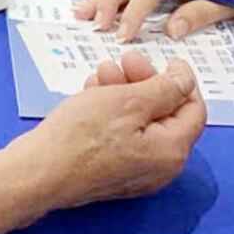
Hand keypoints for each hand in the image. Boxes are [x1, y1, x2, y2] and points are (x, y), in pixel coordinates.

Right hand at [2, 52, 203, 215]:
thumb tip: (187, 79)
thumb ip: (165, 88)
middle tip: (124, 61)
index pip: (193, 109)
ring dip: (124, 93)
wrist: (40, 172)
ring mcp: (136, 173)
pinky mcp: (113, 173)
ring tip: (100, 76)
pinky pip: (124, 137)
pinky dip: (112, 112)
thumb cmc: (82, 136)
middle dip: (145, 82)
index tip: (165, 60)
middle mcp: (160, 168)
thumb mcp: (129, 100)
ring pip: (141, 123)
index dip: (181, 80)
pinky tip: (92, 95)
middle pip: (165, 115)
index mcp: (172, 151)